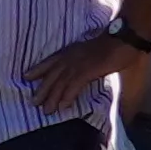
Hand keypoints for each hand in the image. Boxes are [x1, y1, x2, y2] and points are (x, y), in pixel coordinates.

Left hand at [19, 31, 147, 97]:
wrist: (124, 38)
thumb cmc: (113, 45)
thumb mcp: (92, 51)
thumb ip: (85, 60)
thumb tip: (85, 70)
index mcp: (71, 51)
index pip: (50, 61)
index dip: (37, 69)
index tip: (26, 77)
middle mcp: (71, 56)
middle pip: (52, 75)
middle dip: (42, 90)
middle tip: (33, 103)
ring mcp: (78, 63)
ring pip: (60, 83)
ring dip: (52, 98)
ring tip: (46, 111)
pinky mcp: (88, 70)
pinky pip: (73, 86)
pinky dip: (67, 97)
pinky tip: (63, 107)